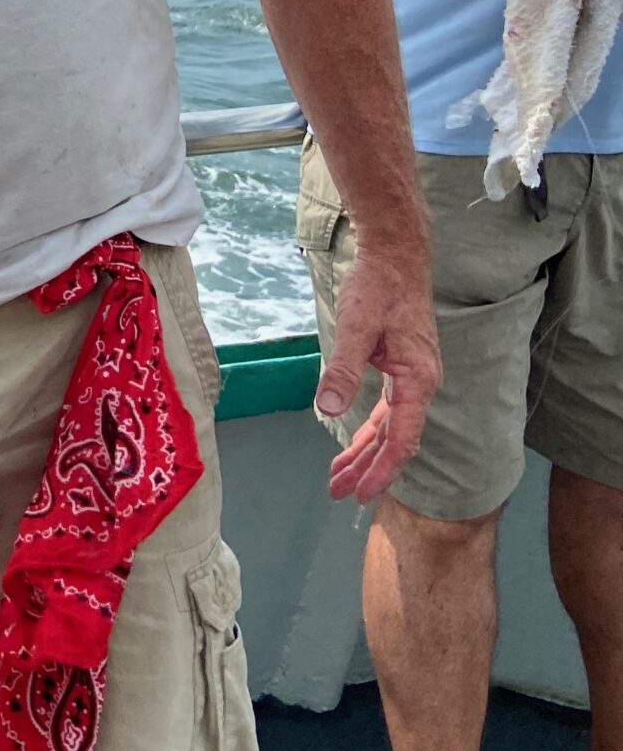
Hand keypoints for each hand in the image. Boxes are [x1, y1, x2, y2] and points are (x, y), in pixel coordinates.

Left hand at [316, 243, 440, 503]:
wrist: (396, 256)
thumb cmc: (379, 287)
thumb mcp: (356, 327)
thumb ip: (344, 369)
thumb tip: (330, 409)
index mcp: (417, 379)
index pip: (402, 438)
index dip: (382, 469)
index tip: (361, 492)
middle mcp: (420, 383)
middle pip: (395, 439)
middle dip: (366, 468)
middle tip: (339, 493)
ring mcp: (412, 377)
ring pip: (389, 427)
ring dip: (365, 452)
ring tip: (339, 477)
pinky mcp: (402, 369)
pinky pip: (387, 410)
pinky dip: (369, 429)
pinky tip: (353, 442)